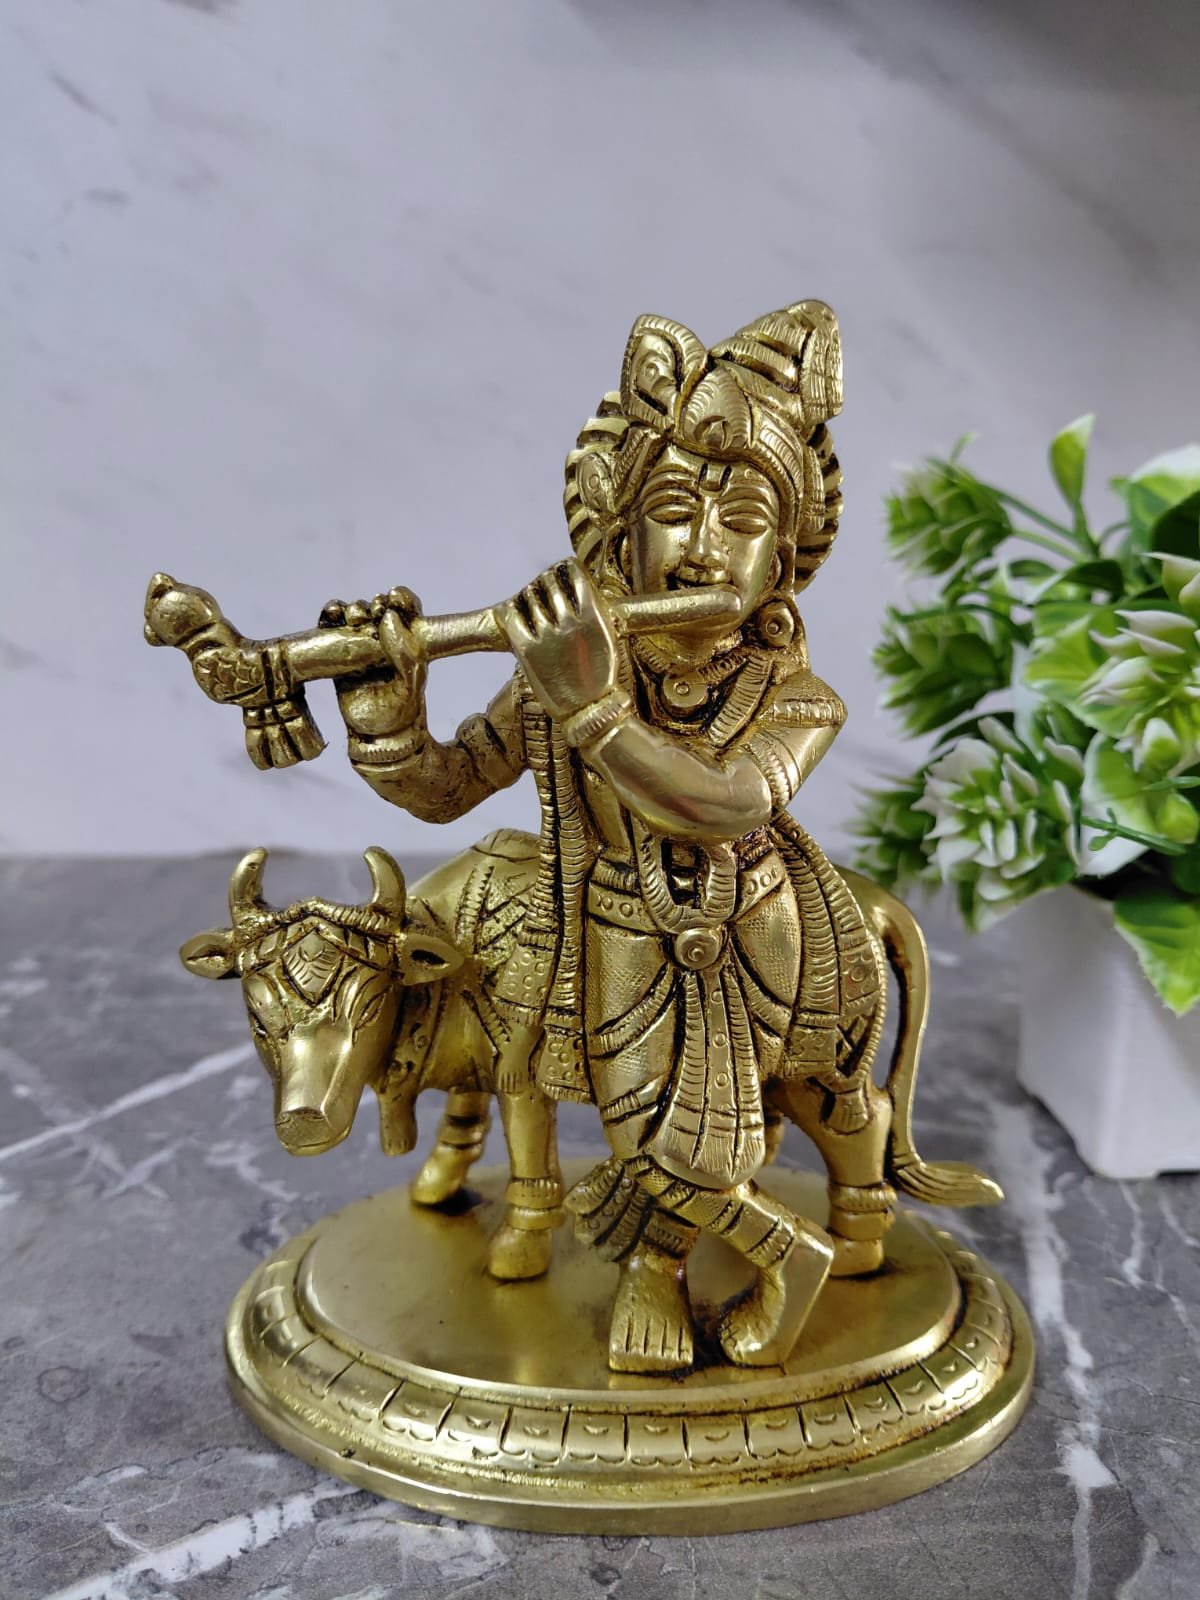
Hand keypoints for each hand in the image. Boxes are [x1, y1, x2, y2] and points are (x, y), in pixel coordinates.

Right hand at [320, 587, 427, 738]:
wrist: (375, 734)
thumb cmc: (400, 710)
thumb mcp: (411, 685)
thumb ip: (405, 654)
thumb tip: (388, 619)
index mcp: (408, 642)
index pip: (407, 610)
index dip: (401, 598)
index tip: (394, 598)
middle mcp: (384, 639)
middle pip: (378, 607)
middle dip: (374, 604)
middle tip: (372, 613)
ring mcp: (359, 643)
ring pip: (355, 612)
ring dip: (354, 608)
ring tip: (354, 618)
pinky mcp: (336, 651)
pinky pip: (331, 624)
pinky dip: (331, 612)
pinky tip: (333, 613)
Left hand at [499, 560, 619, 720]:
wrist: (590, 710)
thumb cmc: (600, 676)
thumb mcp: (607, 637)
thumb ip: (593, 613)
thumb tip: (576, 593)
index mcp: (593, 615)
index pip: (572, 575)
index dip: (563, 569)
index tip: (560, 571)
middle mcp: (569, 622)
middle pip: (548, 583)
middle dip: (545, 581)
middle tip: (542, 585)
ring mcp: (548, 637)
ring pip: (529, 597)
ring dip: (528, 594)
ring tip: (530, 598)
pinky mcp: (527, 651)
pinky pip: (513, 618)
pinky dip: (513, 610)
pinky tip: (515, 611)